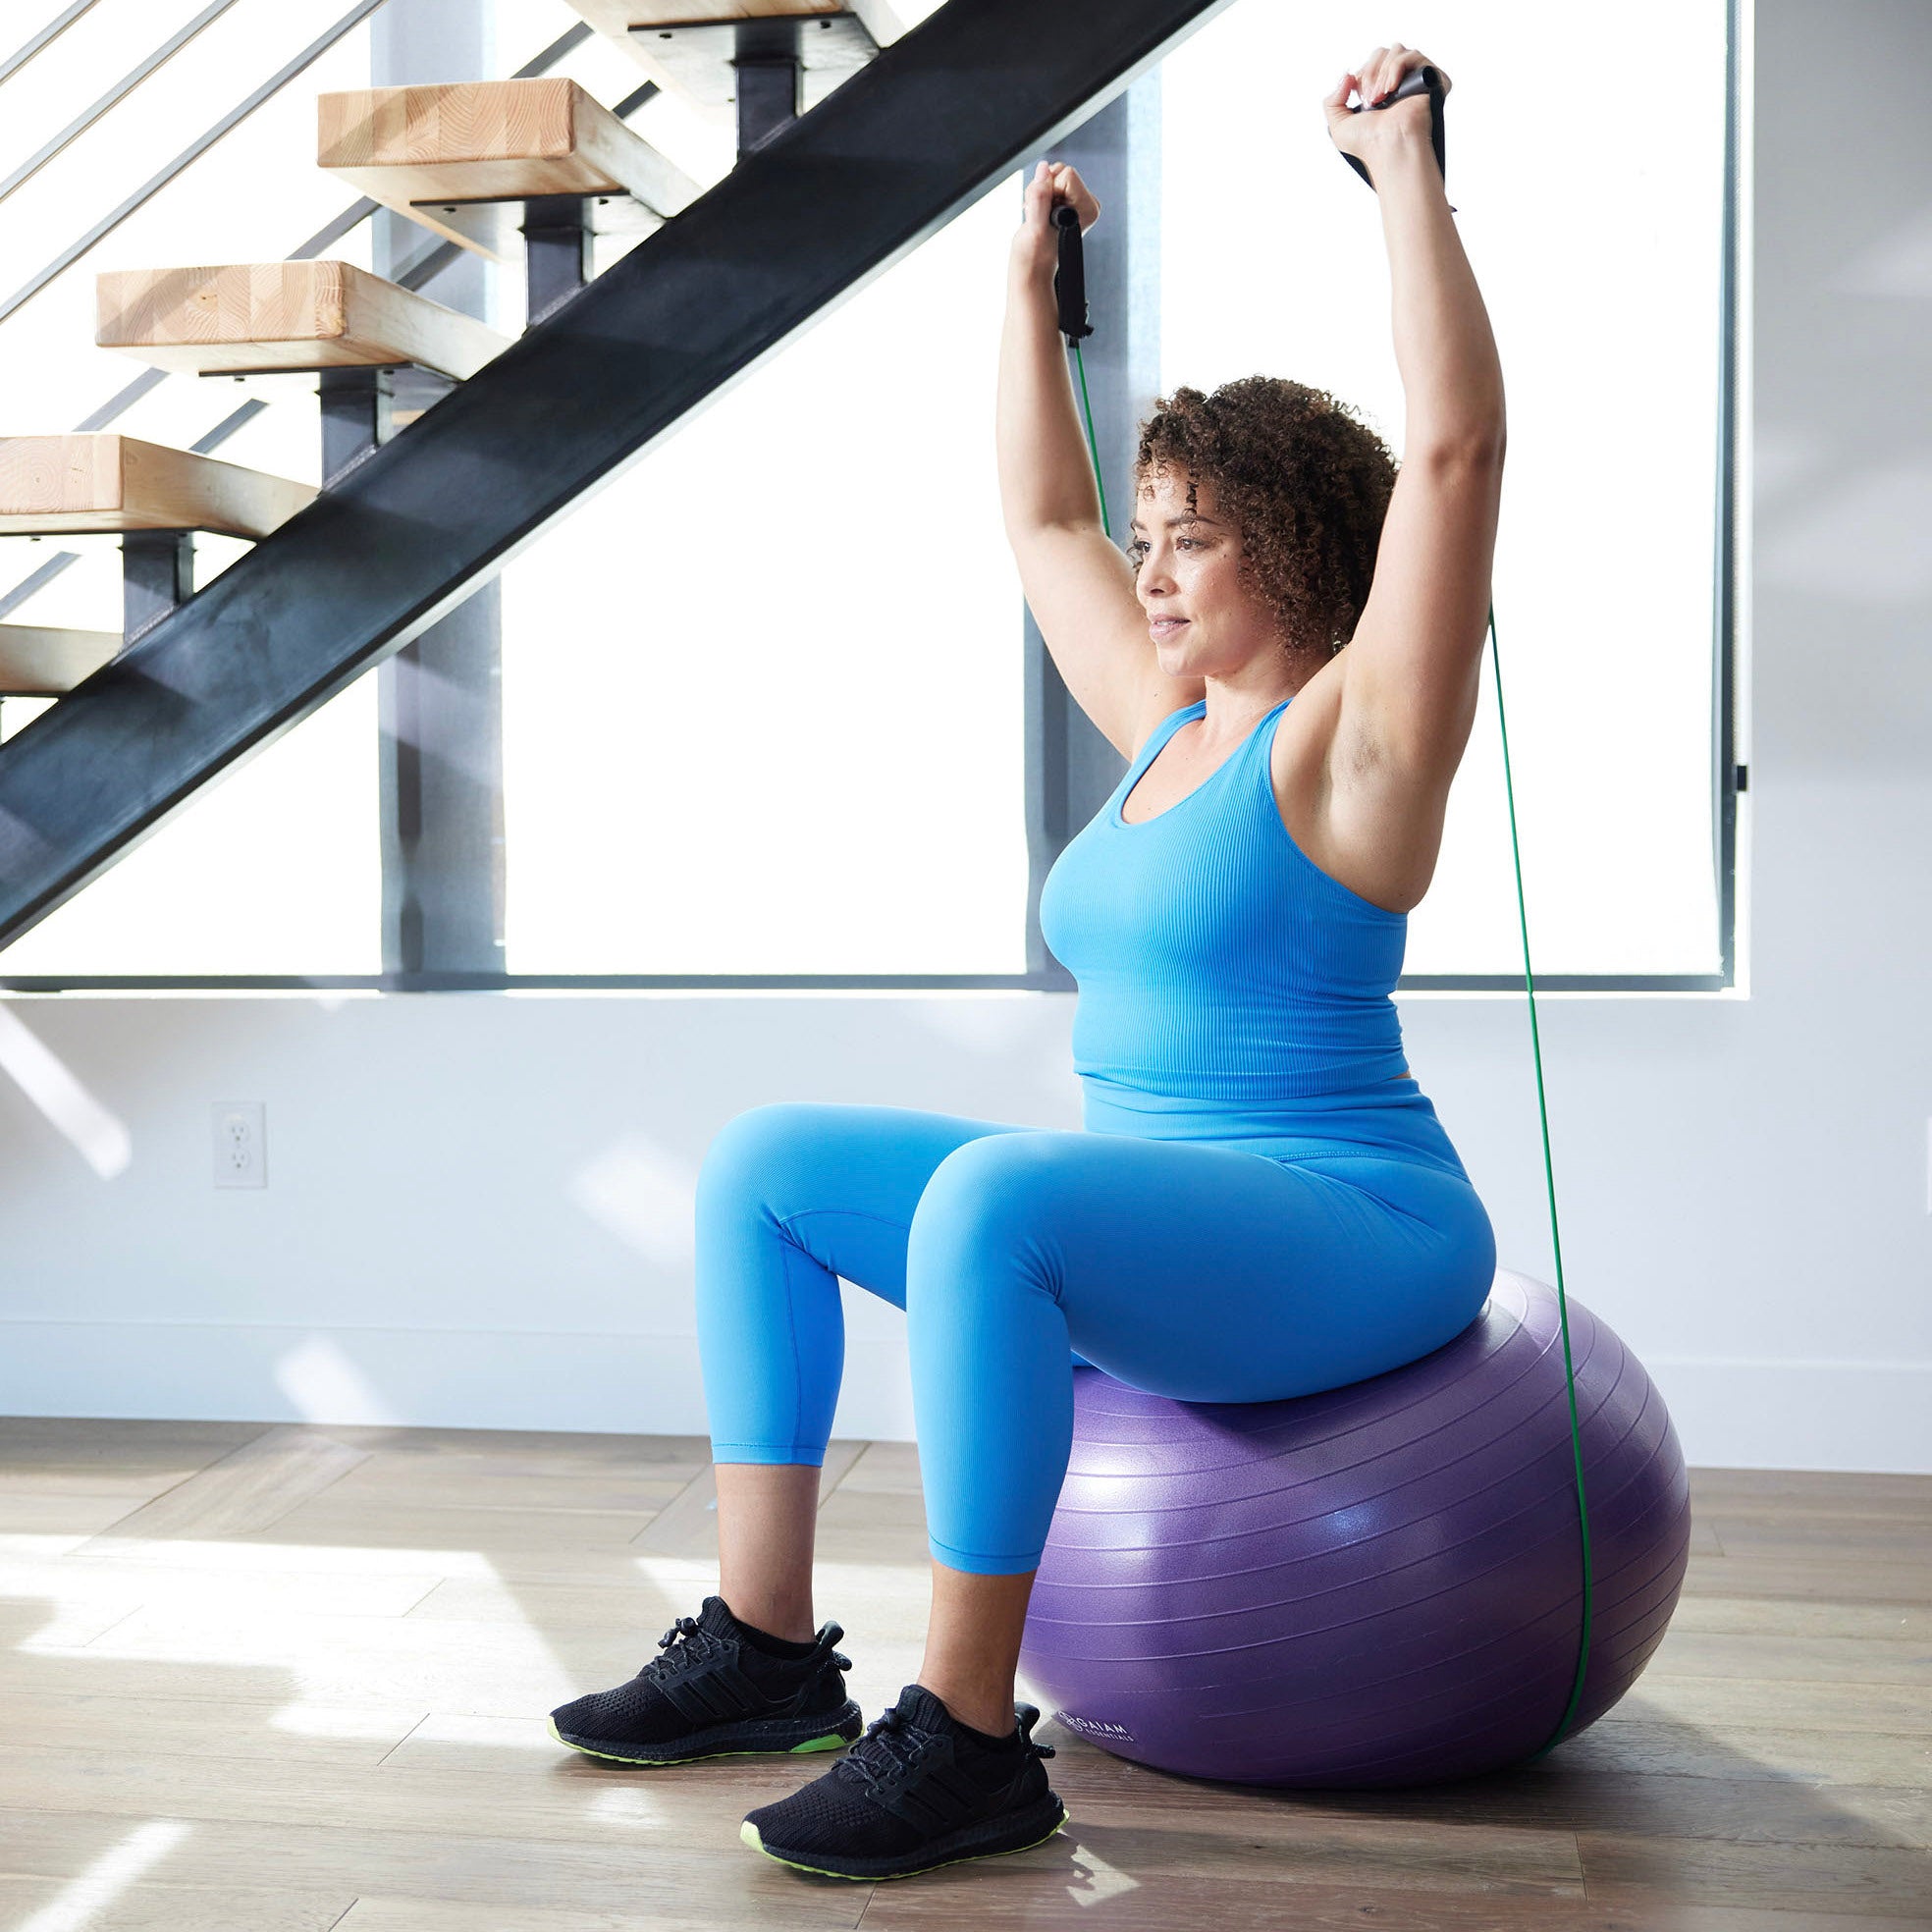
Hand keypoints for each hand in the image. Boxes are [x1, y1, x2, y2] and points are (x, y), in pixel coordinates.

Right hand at [1011, 159, 1099, 279]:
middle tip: (1040, 216)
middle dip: (1043, 191)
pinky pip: (1047, 181)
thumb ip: (1039, 197)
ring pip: (1051, 175)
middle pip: (1059, 171)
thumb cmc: (1035, 255)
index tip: (1047, 211)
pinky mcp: (1066, 199)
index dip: (1050, 190)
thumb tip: (1043, 168)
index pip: (1067, 174)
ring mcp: (1077, 201)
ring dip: (1038, 194)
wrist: (1032, 265)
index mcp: (1088, 208)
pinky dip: (1037, 196)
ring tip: (1039, 217)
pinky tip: (1039, 215)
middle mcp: (1086, 203)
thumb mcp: (1035, 228)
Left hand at [1322, 43, 1450, 172]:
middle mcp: (1399, 83)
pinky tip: (1392, 89)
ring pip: (1396, 50)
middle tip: (1371, 99)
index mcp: (1381, 90)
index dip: (1362, 74)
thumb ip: (1332, 101)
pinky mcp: (1430, 78)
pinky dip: (1397, 68)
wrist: (1388, 147)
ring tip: (1381, 97)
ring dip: (1382, 73)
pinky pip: (1413, 55)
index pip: (1371, 62)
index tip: (1361, 97)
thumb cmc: (1367, 143)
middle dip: (1370, 72)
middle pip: (1382, 52)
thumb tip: (1346, 75)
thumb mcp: (1338, 125)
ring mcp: (1415, 79)